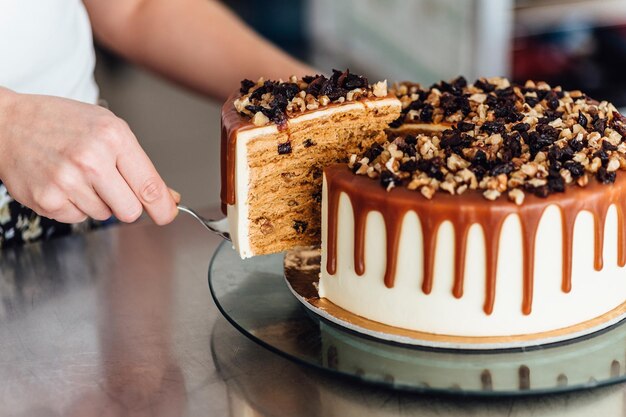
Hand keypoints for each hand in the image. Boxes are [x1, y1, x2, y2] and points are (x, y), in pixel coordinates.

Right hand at [0, 89, 178, 224]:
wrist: (7, 124)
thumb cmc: (61, 123)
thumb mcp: (107, 128)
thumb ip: (139, 165)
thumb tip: (169, 197)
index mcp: (112, 137)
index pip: (150, 186)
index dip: (163, 207)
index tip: (167, 214)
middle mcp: (91, 159)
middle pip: (130, 210)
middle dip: (126, 204)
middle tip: (111, 186)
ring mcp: (67, 181)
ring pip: (104, 215)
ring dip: (97, 201)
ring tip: (78, 175)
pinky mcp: (48, 200)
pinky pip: (78, 218)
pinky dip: (74, 206)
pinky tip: (62, 183)